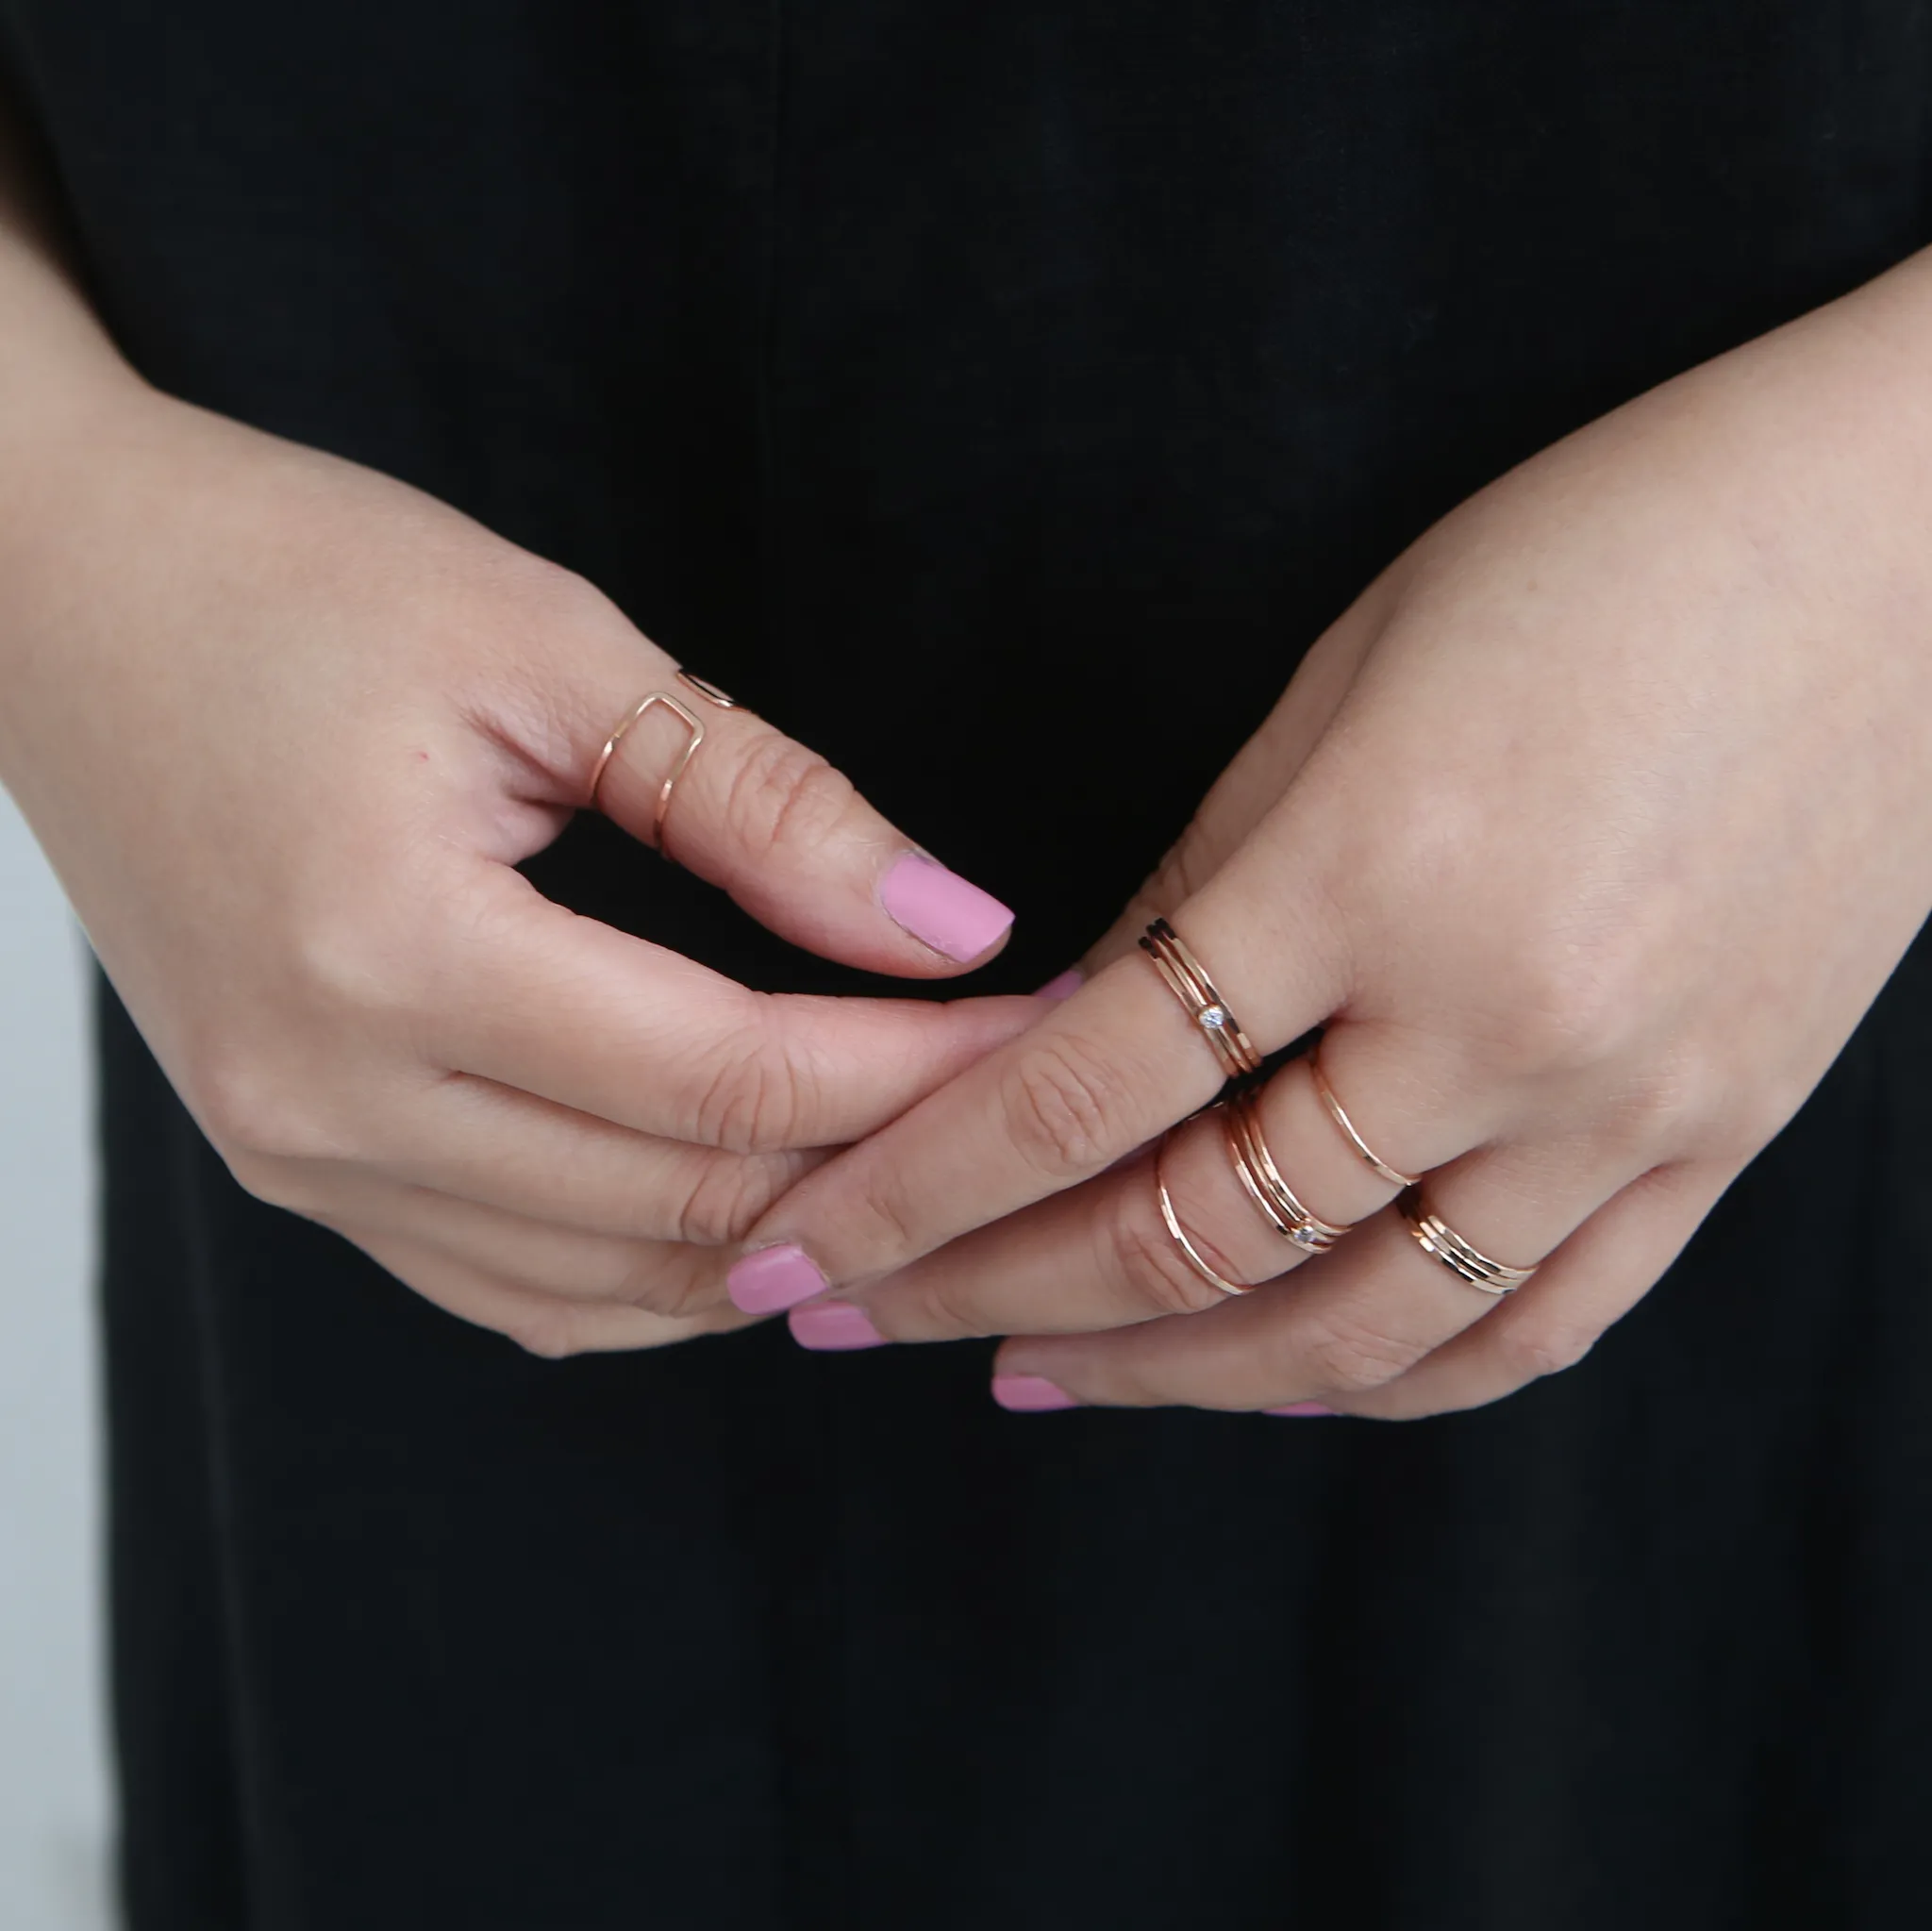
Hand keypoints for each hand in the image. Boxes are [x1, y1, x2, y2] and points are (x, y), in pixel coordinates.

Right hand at [0, 384, 1030, 1354]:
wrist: (56, 599)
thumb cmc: (286, 581)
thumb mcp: (551, 647)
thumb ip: (763, 805)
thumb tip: (948, 927)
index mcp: (388, 948)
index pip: (725, 1076)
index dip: (908, 1068)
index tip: (1029, 1022)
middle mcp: (324, 1097)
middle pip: (679, 1202)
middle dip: (874, 1161)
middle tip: (1001, 1100)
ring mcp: (292, 1155)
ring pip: (603, 1281)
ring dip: (776, 1241)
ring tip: (908, 1165)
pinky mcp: (289, 1160)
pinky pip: (506, 1283)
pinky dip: (649, 1274)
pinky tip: (746, 1218)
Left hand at [727, 248, 1931, 1413]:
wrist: (1910, 545)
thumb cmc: (1603, 554)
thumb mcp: (1346, 676)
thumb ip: (1202, 883)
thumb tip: (1076, 1031)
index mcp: (1374, 868)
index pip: (1085, 1090)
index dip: (912, 1188)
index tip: (797, 1252)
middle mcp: (1502, 1022)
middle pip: (1195, 1236)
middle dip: (991, 1295)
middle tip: (857, 1321)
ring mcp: (1627, 1105)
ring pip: (1355, 1333)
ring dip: (1165, 1378)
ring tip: (1031, 1377)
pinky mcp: (1718, 1141)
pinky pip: (1527, 1327)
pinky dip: (1376, 1383)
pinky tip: (1264, 1383)